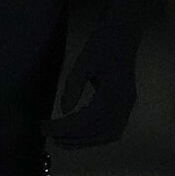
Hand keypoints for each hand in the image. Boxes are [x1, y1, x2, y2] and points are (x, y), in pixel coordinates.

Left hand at [45, 16, 136, 147]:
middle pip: (99, 131)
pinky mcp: (125, 106)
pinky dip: (94, 137)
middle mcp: (124, 102)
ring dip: (84, 141)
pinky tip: (78, 134)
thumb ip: (74, 84)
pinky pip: (112, 129)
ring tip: (62, 139)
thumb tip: (64, 110)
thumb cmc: (103, 43)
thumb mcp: (84, 59)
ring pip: (108, 135)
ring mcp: (127, 105)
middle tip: (50, 136)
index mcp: (115, 90)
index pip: (88, 118)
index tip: (46, 128)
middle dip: (73, 138)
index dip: (66, 127)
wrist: (124, 34)